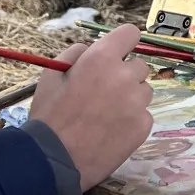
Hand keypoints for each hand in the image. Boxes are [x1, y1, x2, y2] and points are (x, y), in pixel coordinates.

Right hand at [29, 24, 154, 190]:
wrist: (56, 160)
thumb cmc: (49, 116)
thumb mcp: (51, 75)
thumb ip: (75, 54)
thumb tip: (91, 49)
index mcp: (101, 58)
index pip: (131, 33)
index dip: (123, 43)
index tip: (118, 53)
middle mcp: (125, 76)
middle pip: (139, 65)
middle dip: (124, 74)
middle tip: (103, 92)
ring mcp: (137, 102)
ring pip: (143, 91)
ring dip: (130, 97)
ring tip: (107, 114)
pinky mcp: (144, 126)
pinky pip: (144, 114)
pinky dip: (132, 120)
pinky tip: (112, 130)